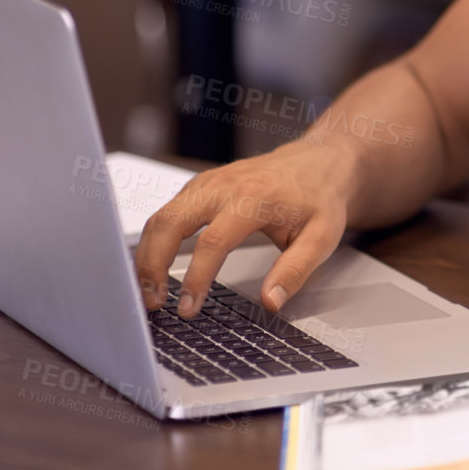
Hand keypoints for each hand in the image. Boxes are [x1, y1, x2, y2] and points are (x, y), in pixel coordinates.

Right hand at [133, 138, 359, 319]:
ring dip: (146, 255)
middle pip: (169, 223)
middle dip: (152, 266)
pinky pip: (167, 212)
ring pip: (160, 217)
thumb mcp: (322, 237)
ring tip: (148, 292)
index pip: (212, 242)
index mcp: (254, 198)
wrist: (320, 160)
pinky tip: (154, 266)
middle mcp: (224, 186)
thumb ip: (295, 270)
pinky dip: (154, 240)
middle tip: (151, 303)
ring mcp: (208, 182)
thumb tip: (270, 302)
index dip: (195, 279)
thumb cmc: (320, 197)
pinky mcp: (200, 186)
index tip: (188, 309)